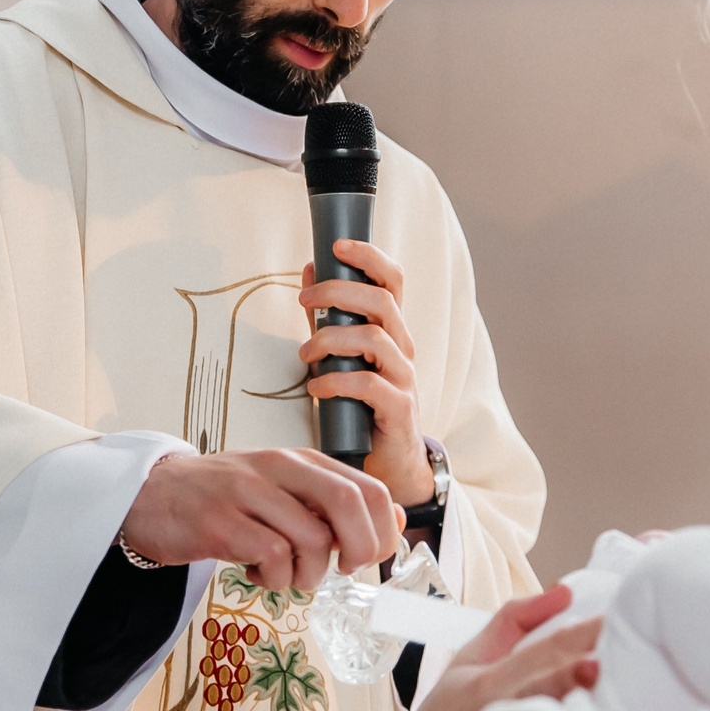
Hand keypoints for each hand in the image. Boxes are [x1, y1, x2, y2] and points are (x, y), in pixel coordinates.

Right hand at [121, 449, 404, 588]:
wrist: (148, 497)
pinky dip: (273, 578)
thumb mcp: (285, 491)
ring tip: (286, 575)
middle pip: (347, 503)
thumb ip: (334, 504)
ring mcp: (246, 492)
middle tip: (343, 569)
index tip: (367, 555)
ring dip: (308, 574)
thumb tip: (397, 521)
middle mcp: (277, 468)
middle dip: (359, 547)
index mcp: (301, 460)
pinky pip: (270, 557)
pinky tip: (255, 573)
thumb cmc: (224, 500)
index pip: (367, 487)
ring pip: (310, 538)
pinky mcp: (219, 521)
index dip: (381, 528)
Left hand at [299, 241, 433, 506]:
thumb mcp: (342, 355)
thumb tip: (308, 270)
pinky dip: (337, 381)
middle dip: (339, 292)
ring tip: (304, 352)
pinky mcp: (399, 409)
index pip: (392, 281)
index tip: (337, 246)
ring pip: (375, 339)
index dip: (370, 257)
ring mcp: (405, 378)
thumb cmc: (362, 406)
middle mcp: (403, 349)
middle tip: (305, 301)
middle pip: (383, 302)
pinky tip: (317, 387)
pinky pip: (369, 384)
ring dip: (330, 340)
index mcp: (392, 330)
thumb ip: (328, 317)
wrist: (388, 463)